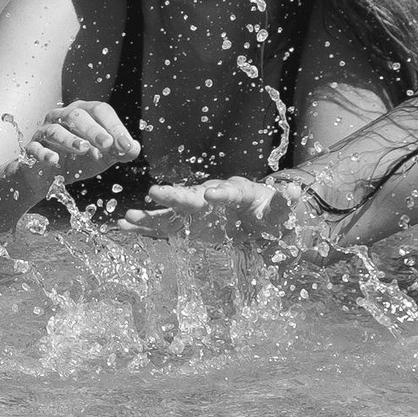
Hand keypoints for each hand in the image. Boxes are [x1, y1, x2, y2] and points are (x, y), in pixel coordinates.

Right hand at [19, 101, 140, 186]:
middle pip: (76, 115)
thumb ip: (119, 152)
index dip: (114, 126)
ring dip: (70, 139)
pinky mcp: (31, 149)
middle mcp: (61, 117)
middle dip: (93, 129)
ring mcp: (44, 132)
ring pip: (55, 130)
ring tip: (83, 149)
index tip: (126, 145)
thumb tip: (134, 148)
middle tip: (107, 144)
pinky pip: (35, 148)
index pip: (100, 110)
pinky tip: (53, 160)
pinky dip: (44, 153)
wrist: (47, 178)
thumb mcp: (102, 157)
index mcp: (82, 113)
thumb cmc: (76, 161)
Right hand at [138, 175, 306, 243]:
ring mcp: (196, 209)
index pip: (230, 191)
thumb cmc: (269, 216)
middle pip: (193, 195)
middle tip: (158, 193)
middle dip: (176, 196)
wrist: (258, 219)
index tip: (211, 194)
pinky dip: (145, 225)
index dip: (221, 193)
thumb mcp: (281, 214)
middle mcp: (212, 196)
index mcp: (239, 192)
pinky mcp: (185, 223)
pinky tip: (124, 225)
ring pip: (173, 210)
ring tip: (132, 215)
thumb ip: (284, 204)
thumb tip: (293, 192)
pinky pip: (163, 225)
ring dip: (152, 212)